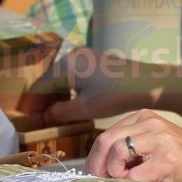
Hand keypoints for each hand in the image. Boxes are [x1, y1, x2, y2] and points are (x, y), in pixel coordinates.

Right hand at [20, 47, 157, 124]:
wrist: (146, 83)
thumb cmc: (116, 95)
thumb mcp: (85, 108)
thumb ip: (60, 112)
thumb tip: (45, 117)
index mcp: (66, 65)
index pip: (40, 87)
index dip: (34, 108)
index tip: (35, 125)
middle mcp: (71, 56)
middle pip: (48, 81)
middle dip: (44, 103)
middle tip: (44, 124)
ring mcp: (83, 57)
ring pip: (60, 79)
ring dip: (56, 99)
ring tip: (57, 118)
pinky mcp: (92, 61)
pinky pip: (72, 76)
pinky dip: (68, 92)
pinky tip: (71, 107)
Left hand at [85, 109, 181, 181]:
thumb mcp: (153, 147)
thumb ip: (129, 150)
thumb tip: (96, 169)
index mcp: (144, 118)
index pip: (105, 135)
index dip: (94, 158)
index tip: (94, 175)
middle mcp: (151, 123)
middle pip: (105, 140)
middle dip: (97, 165)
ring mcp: (160, 139)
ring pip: (116, 151)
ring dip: (113, 173)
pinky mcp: (168, 159)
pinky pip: (134, 173)